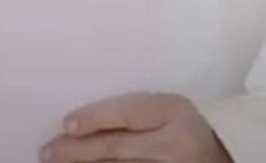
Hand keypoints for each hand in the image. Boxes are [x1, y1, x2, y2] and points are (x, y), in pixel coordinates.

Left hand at [41, 92, 231, 162]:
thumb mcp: (165, 108)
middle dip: (78, 151)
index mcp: (174, 111)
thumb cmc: (179, 125)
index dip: (95, 119)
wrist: (217, 156)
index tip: (66, 124)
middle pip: (117, 148)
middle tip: (48, 152)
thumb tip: (76, 123)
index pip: (129, 113)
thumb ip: (131, 111)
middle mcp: (174, 143)